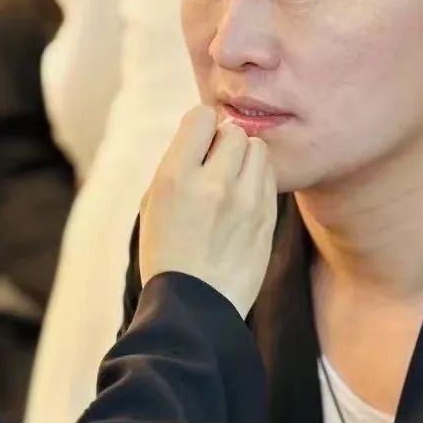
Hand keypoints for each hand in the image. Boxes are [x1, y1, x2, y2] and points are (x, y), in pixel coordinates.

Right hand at [138, 108, 276, 316]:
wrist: (195, 305)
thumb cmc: (167, 252)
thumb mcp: (153, 204)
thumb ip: (178, 165)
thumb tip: (205, 138)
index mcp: (175, 177)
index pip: (202, 116)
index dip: (200, 127)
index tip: (198, 143)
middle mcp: (213, 184)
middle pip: (235, 131)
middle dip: (225, 142)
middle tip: (215, 164)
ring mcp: (245, 202)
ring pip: (258, 150)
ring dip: (245, 158)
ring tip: (231, 182)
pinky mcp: (267, 218)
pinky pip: (269, 177)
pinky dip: (257, 181)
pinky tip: (243, 201)